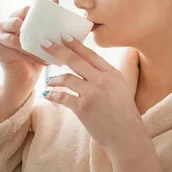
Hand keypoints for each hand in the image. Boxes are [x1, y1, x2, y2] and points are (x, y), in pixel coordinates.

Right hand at [0, 0, 58, 89]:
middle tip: (46, 37)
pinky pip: (16, 52)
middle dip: (31, 29)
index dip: (37, 13)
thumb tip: (55, 0)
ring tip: (49, 52)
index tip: (52, 20)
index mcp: (15, 17)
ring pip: (16, 40)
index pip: (25, 9)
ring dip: (34, 47)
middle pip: (15, 22)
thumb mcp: (43, 35)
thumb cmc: (36, 52)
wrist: (26, 76)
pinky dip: (32, 57)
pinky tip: (44, 61)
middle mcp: (4, 25)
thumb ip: (47, 19)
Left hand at [40, 35, 145, 157]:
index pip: (91, 54)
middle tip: (45, 44)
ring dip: (55, 78)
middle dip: (58, 50)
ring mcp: (92, 93)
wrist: (126, 135)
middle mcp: (102, 80)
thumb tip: (89, 67)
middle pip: (75, 60)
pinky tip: (48, 94)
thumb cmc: (123, 113)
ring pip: (67, 78)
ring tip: (50, 80)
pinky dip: (53, 95)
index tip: (64, 36)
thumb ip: (106, 76)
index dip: (76, 44)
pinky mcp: (83, 108)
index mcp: (112, 73)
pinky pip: (63, 97)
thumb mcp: (120, 87)